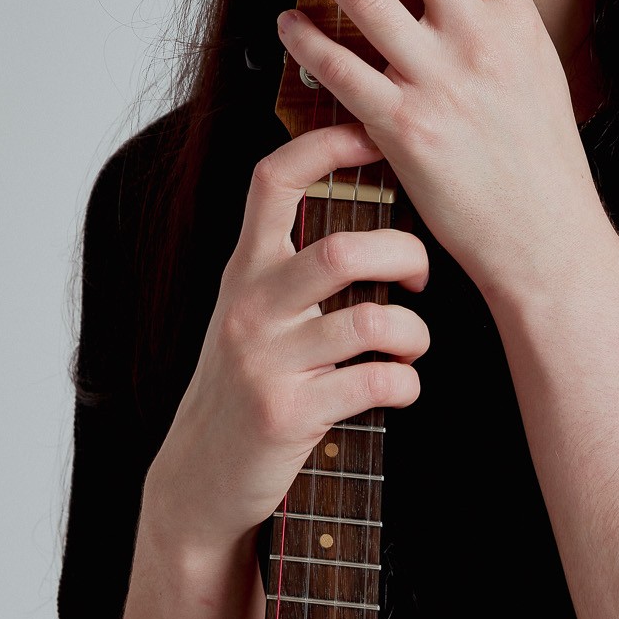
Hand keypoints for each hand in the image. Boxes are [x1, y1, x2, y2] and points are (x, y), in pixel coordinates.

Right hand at [142, 121, 430, 558]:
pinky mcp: (286, 414)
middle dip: (405, 255)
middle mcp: (248, 307)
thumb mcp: (250, 314)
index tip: (372, 137)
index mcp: (244, 271)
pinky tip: (399, 387)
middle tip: (421, 276)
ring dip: (413, 331)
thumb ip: (288, 264)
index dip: (326, 147)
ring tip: (412, 343)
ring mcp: (265, 362)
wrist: (197, 482)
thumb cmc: (243, 387)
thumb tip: (361, 214)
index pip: (273, 181)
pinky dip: (405, 383)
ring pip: (369, 322)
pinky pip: (374, 382)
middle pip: (340, 251)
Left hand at [276, 0, 612, 305]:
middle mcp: (481, 40)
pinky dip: (307, 41)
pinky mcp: (406, 130)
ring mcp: (442, 83)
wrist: (549, 241)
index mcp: (517, 19)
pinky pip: (341, 72)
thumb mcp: (539, 73)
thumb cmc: (542, 165)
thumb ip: (500, 22)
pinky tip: (287, 22)